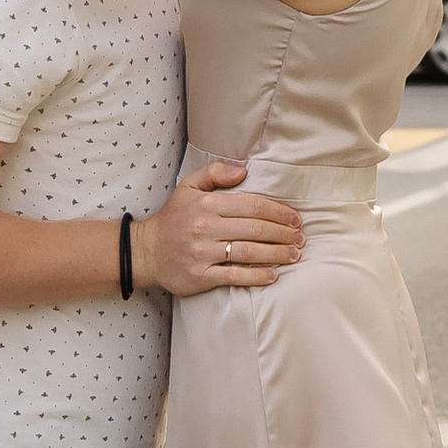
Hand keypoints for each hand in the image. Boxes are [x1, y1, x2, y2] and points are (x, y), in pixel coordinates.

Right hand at [138, 160, 304, 297]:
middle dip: (283, 234)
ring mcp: (203, 253)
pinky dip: (256, 276)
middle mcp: (206, 227)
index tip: (295, 219)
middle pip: (255, 229)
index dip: (278, 212)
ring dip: (276, 254)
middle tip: (300, 238)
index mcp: (207, 204)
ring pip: (248, 252)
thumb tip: (243, 172)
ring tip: (294, 255)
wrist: (146, 251)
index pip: (253, 206)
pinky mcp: (200, 276)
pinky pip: (234, 276)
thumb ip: (215, 173)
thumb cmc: (173, 218)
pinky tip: (273, 275)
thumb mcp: (188, 187)